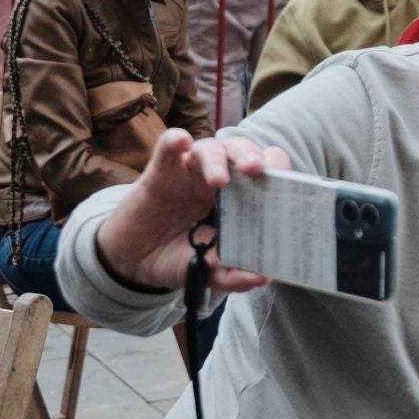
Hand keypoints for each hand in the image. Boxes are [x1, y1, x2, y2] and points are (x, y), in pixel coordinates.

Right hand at [94, 129, 290, 292]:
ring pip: (209, 148)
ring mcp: (187, 172)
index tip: (286, 185)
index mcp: (238, 198)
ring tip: (218, 180)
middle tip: (255, 170)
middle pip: (240, 152)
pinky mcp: (159, 171)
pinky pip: (168, 147)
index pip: (264, 173)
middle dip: (251, 156)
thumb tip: (262, 277)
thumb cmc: (178, 257)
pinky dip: (175, 141)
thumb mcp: (206, 271)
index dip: (276, 172)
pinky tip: (180, 142)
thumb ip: (231, 275)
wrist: (133, 262)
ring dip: (217, 158)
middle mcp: (216, 179)